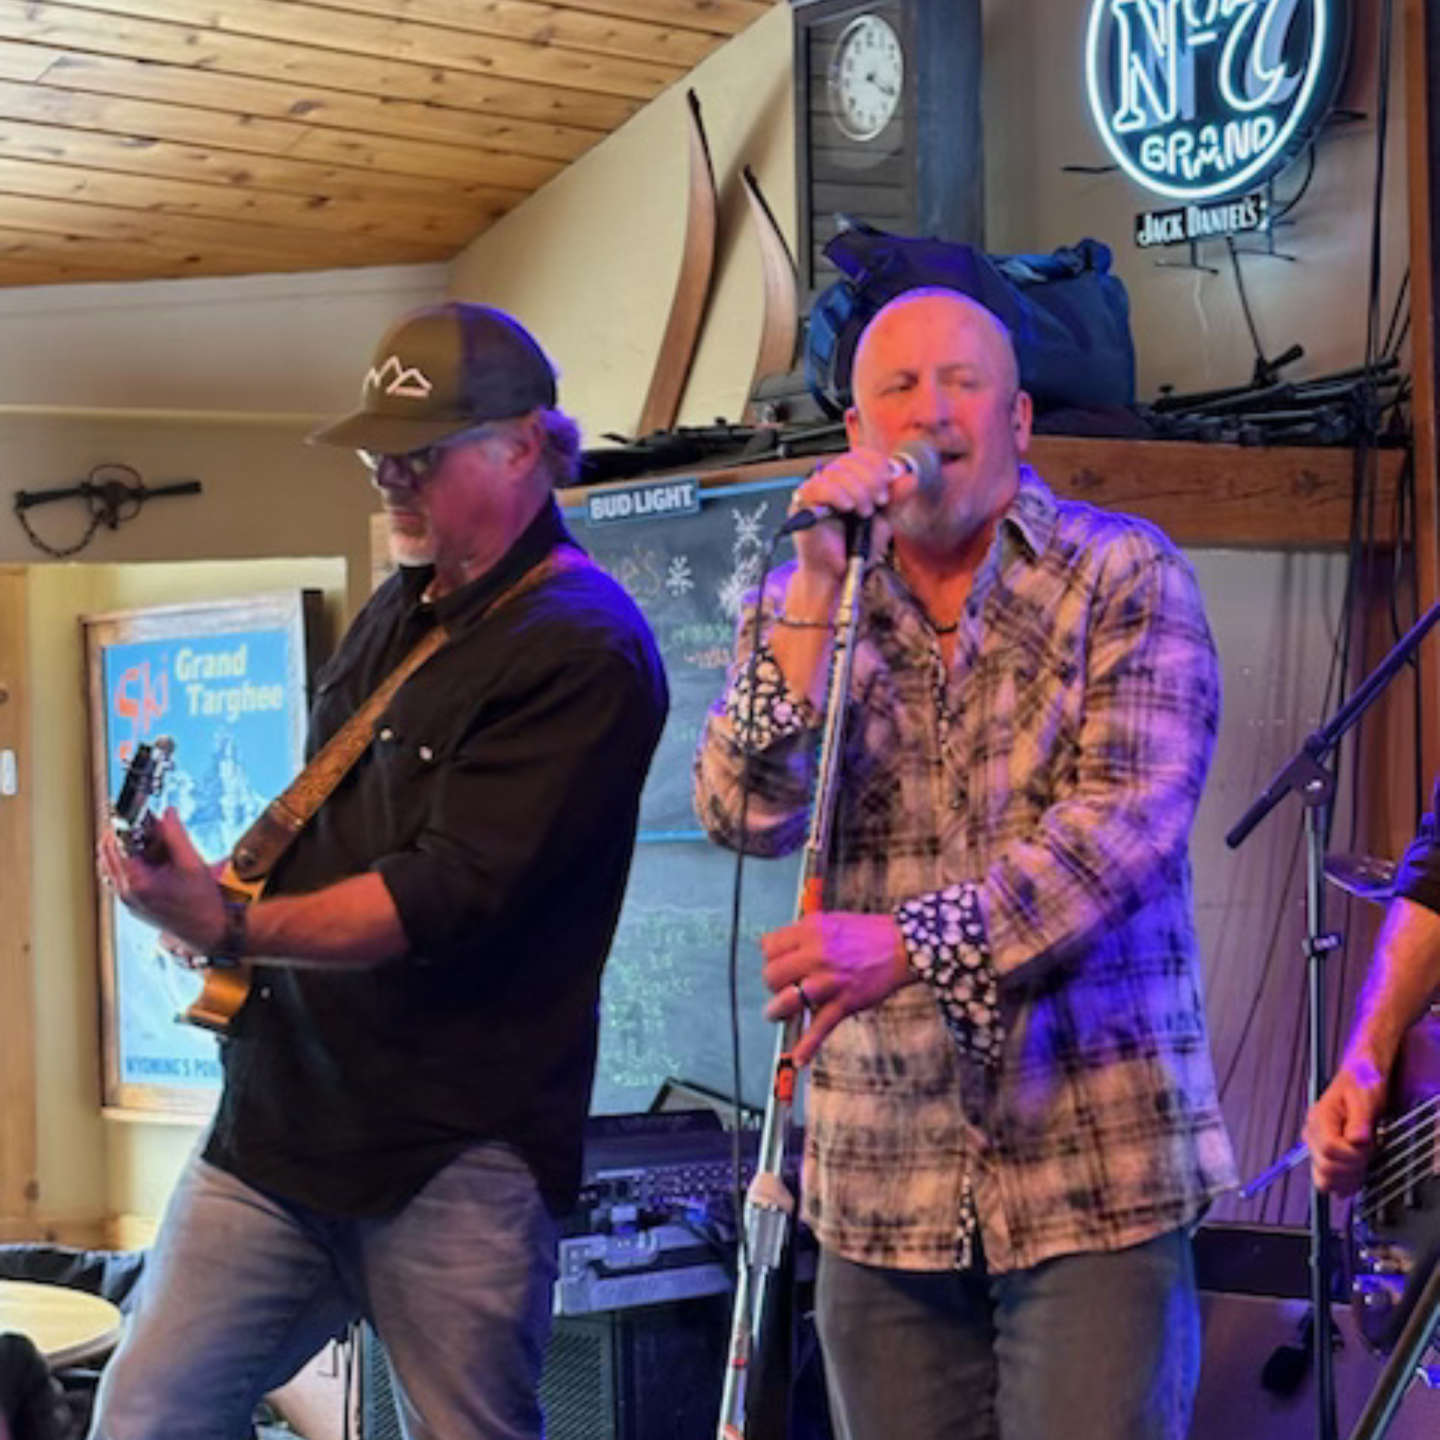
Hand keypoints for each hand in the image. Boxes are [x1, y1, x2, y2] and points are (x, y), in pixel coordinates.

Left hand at [98, 808, 225, 959]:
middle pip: (107, 853)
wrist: (207, 931)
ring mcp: (127, 899)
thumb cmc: (202, 904)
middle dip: (121, 834)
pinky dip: (126, 862)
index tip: (137, 815)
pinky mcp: (131, 903)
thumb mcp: (193, 864)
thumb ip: (177, 836)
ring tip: (146, 841)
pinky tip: (149, 859)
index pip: (114, 844)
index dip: (124, 825)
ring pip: (109, 865)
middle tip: (142, 824)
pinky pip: (118, 877)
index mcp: (137, 882)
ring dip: (122, 848)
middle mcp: (126, 892)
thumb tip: (168, 813)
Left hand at [761, 911, 914, 1065]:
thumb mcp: (829, 922)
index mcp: (811, 930)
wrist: (903, 946)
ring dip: (777, 1011)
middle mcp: (817, 954)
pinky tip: (799, 1058)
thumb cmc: (866, 934)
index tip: (776, 963)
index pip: (769, 946)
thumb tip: (771, 947)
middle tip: (782, 987)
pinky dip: (808, 1046)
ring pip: (788, 999)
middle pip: (773, 974)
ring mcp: (831, 980)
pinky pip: (821, 1026)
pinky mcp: (845, 1002)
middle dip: (773, 984)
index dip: (769, 956)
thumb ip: (801, 934)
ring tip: (775, 1014)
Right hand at [787, 448, 913, 587]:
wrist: (838, 574)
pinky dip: (836, 494)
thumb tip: (910, 478)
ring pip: (836, 472)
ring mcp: (815, 492)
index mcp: (849, 481)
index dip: (877, 464)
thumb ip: (896, 500)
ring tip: (863, 512)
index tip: (888, 485)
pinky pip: (817, 487)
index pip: (861, 455)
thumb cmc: (855, 549)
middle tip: (879, 501)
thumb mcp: (883, 522)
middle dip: (871, 479)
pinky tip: (847, 507)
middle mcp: (831, 482)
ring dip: (857, 491)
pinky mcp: (801, 505)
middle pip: (850, 460)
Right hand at [1303, 1053, 1387, 1195]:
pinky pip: (1327, 1182)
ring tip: (1363, 1162)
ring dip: (1349, 1178)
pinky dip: (1344, 1184)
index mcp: (1319, 1117)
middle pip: (1325, 1167)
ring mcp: (1317, 1147)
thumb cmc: (1362, 1087)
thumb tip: (1358, 1139)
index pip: (1328, 1148)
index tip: (1368, 1146)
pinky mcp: (1324, 1156)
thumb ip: (1361, 1118)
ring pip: (1324, 1180)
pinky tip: (1357, 1173)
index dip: (1352, 1154)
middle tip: (1368, 1151)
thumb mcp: (1365, 1098)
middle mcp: (1313, 1134)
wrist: (1361, 1082)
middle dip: (1353, 1166)